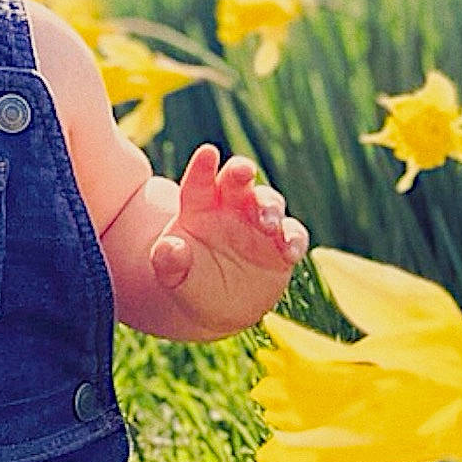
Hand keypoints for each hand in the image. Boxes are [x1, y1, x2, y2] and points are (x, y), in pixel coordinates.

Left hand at [149, 146, 308, 303]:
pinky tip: (290, 252)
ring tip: (267, 223)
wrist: (216, 308)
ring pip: (269, 202)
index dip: (203, 167)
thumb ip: (168, 260)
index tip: (207, 153)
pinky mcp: (281, 245)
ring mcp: (258, 224)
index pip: (199, 182)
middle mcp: (230, 208)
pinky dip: (294, 239)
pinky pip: (293, 234)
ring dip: (270, 207)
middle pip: (238, 181)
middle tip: (244, 171)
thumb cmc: (190, 282)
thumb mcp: (173, 275)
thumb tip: (168, 248)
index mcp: (198, 207)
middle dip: (241, 171)